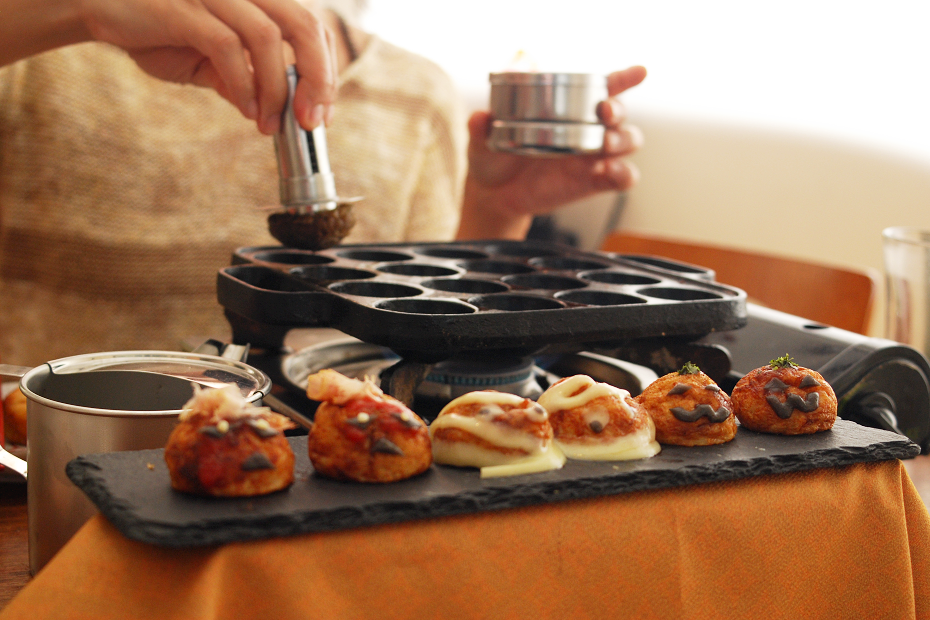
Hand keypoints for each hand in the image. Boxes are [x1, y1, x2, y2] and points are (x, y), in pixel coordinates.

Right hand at [79, 0, 336, 133]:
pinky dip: (243, 84)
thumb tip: (271, 111)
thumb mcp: (206, 60)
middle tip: (309, 122)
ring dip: (276, 90)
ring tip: (269, 124)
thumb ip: (240, 79)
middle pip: (304, 25)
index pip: (311, 26)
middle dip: (317, 80)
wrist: (94, 4)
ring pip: (269, 38)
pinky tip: (246, 111)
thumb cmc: (154, 28)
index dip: (326, 70)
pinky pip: (227, 47)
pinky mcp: (182, 6)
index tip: (320, 111)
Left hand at [457, 66, 646, 239]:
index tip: (639, 72)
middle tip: (604, 112)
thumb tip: (480, 117)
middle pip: (620, 114)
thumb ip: (481, 126)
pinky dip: (622, 174)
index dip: (624, 78)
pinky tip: (607, 172)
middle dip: (619, 110)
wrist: (493, 194)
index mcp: (567, 110)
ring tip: (604, 146)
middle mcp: (586, 130)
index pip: (603, 88)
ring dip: (623, 140)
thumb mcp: (483, 138)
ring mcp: (592, 157)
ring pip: (628, 142)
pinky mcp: (593, 182)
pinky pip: (622, 177)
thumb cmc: (493, 156)